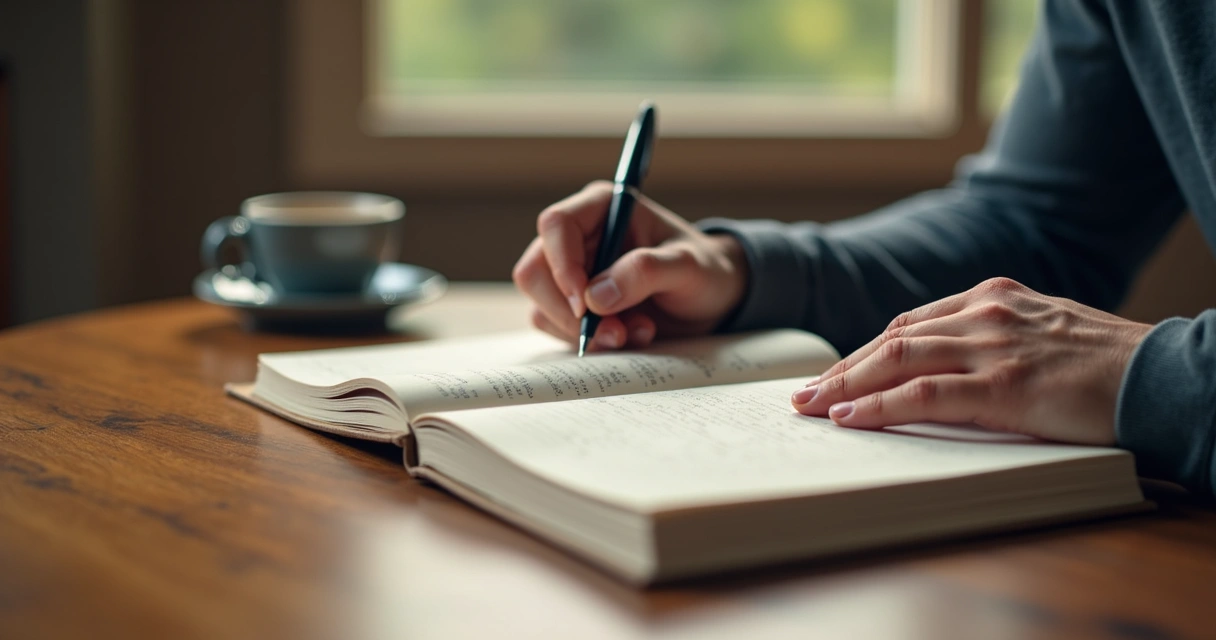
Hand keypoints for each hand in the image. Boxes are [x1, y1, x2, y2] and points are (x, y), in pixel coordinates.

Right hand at [513, 181, 747, 349]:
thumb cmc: (704, 270)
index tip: (584, 304)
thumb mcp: (688, 267)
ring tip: (634, 332)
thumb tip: (595, 296)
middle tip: (613, 333)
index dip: (562, 264)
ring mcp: (572, 272)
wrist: (711, 301)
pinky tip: (629, 335)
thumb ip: (646, 271)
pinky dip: (590, 341)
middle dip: (568, 311)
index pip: (557, 225)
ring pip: (541, 304)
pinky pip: (556, 327)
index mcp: (602, 208)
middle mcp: (579, 237)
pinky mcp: (572, 304)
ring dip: (584, 331)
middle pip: (535, 270)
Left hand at [791, 277, 1152, 444]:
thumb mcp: (1042, 333)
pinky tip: (851, 418)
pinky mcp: (1005, 385)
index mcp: (993, 297)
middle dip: (841, 370)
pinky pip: (925, 393)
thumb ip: (994, 340)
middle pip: (891, 339)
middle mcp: (986, 313)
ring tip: (811, 408)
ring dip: (845, 386)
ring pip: (896, 360)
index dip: (864, 353)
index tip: (834, 375)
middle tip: (804, 395)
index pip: (909, 324)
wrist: (1166, 376)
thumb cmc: (1108, 364)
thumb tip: (944, 370)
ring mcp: (993, 347)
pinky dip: (881, 406)